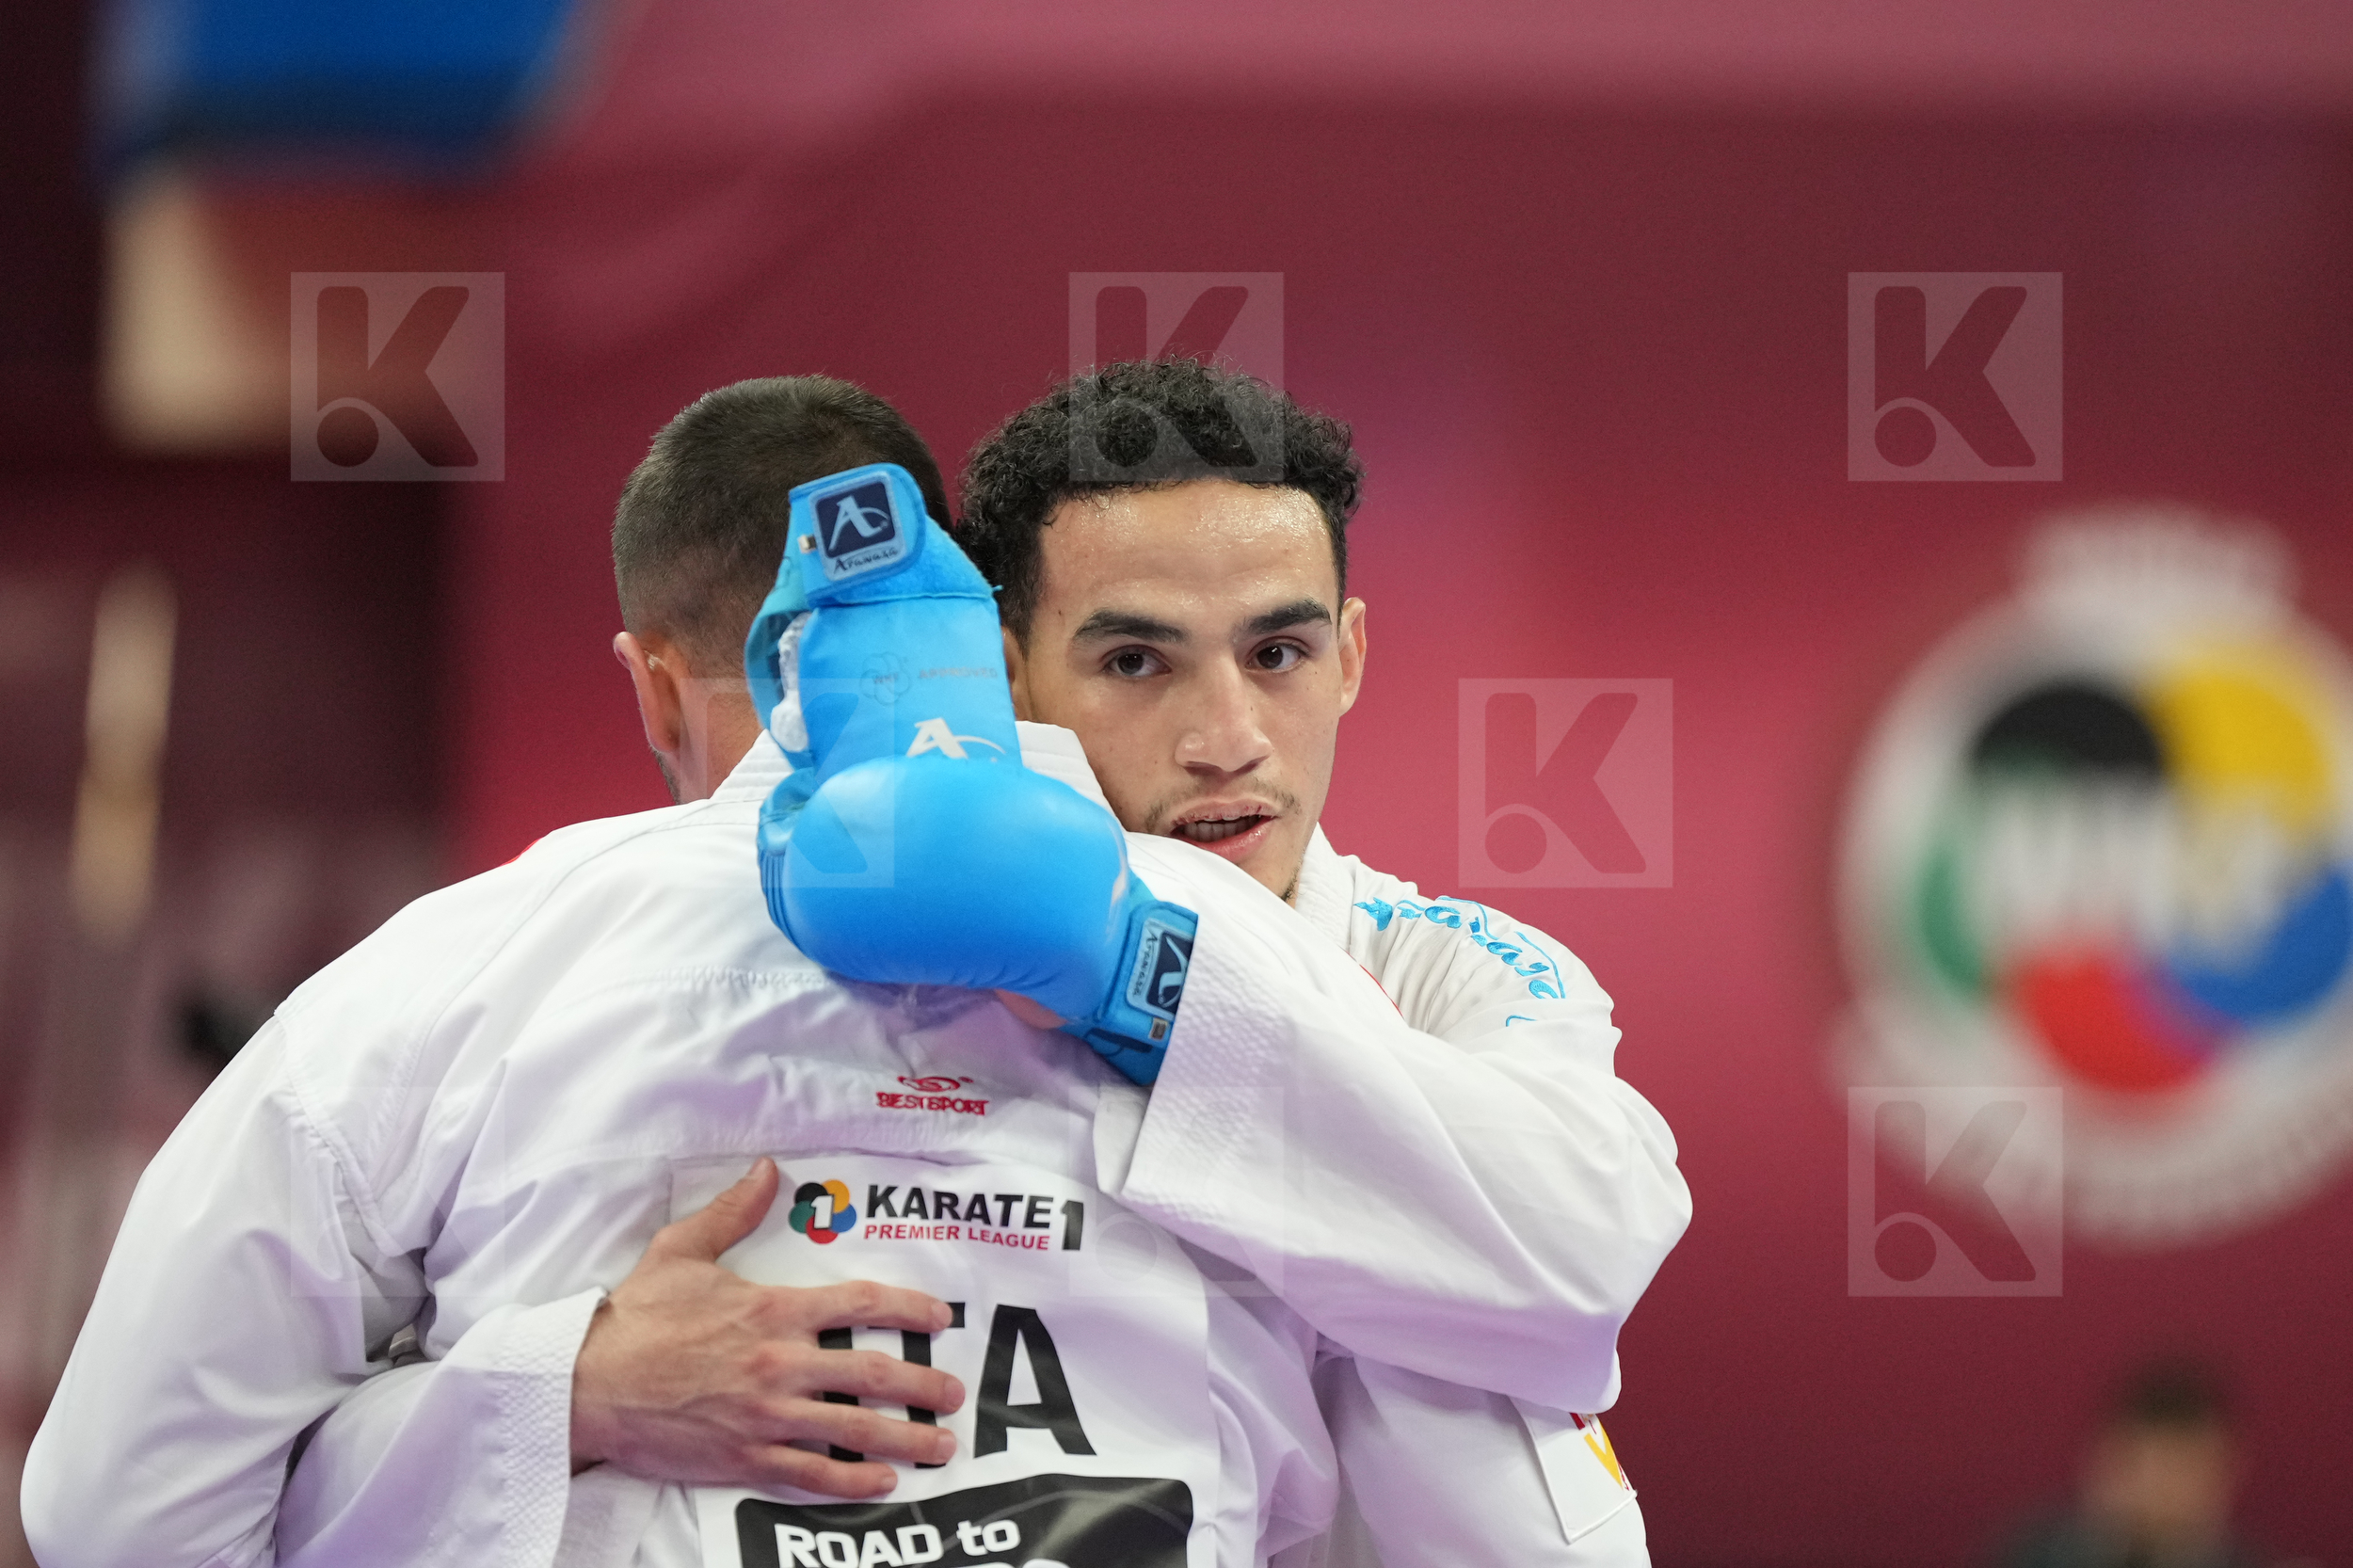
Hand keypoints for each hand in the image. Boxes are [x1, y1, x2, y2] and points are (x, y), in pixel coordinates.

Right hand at [569, 1158, 962, 1495]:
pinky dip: (853, 1481)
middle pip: (874, 1376)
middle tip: (954, 1395)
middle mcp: (779, 1364)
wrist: (586, 1385)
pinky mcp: (743, 1458)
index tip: (940, 1318)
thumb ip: (732, 1212)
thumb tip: (767, 1169)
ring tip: (939, 1448)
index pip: (859, 1305)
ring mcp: (764, 1417)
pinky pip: (812, 1474)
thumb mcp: (681, 1250)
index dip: (908, 1310)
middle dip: (924, 1387)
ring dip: (906, 1441)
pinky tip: (883, 1482)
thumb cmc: (634, 1318)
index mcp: (771, 1311)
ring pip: (854, 1432)